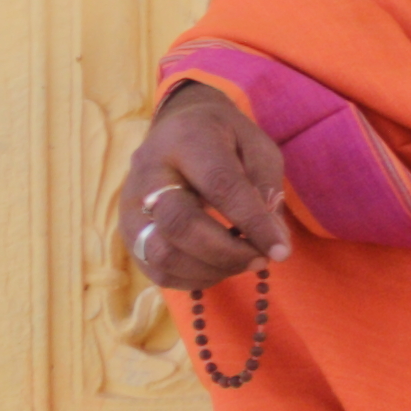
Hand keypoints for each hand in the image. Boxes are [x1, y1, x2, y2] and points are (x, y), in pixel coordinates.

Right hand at [121, 82, 292, 298]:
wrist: (178, 131)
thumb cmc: (225, 140)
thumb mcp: (257, 148)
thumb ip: (266, 189)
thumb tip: (274, 240)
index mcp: (187, 139)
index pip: (219, 186)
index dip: (252, 222)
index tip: (281, 251)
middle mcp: (148, 173)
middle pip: (180, 225)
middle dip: (227, 252)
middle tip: (261, 258)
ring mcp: (131, 205)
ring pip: (162, 255)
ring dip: (211, 270)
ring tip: (243, 262)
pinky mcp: (128, 233)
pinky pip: (157, 271)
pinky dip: (194, 279)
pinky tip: (219, 266)